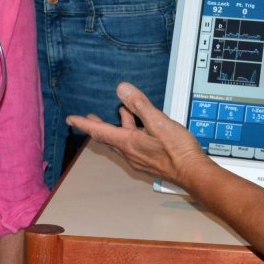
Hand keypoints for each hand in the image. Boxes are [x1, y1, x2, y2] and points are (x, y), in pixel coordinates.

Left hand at [67, 82, 210, 190]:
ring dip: (118, 126)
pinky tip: (140, 125)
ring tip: (119, 113)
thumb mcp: (158, 122)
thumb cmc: (177, 151)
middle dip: (97, 126)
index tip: (71, 119)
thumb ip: (139, 105)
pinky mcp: (149, 159)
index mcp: (128, 143)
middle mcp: (130, 152)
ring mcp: (139, 158)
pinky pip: (133, 143)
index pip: (99, 131)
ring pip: (122, 140)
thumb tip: (121, 90)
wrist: (193, 172)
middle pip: (108, 138)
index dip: (84, 124)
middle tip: (87, 118)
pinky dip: (131, 131)